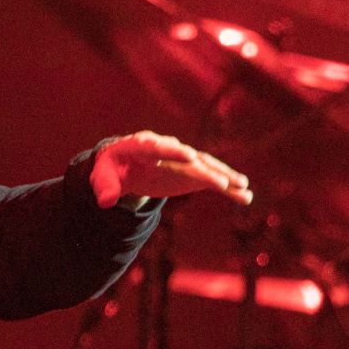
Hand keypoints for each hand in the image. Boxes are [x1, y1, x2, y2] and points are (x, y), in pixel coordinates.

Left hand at [89, 130, 252, 207]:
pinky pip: (211, 180)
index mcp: (143, 146)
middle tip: (219, 179)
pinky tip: (245, 197)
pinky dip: (227, 188)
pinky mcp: (191, 173)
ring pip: (206, 167)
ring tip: (242, 186)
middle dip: (203, 168)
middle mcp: (168, 149)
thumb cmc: (111, 168)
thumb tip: (106, 202)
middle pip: (188, 158)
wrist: (124, 165)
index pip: (159, 147)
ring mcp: (183, 161)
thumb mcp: (103, 176)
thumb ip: (105, 187)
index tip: (189, 155)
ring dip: (224, 176)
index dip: (173, 151)